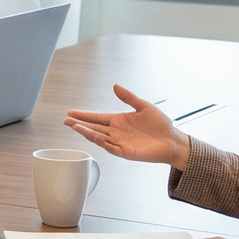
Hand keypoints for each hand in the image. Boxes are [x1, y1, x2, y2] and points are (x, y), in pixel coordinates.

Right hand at [64, 85, 190, 168]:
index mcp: (119, 120)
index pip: (97, 117)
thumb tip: (115, 86)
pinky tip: (93, 137)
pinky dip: (101, 142)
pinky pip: (110, 147)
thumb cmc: (160, 124)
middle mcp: (116, 132)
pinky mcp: (125, 152)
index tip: (71, 112)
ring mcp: (119, 142)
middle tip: (66, 120)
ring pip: (98, 137)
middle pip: (93, 127)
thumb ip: (129, 97)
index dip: (84, 115)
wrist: (172, 141)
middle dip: (79, 124)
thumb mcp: (144, 106)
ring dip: (86, 132)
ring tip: (74, 127)